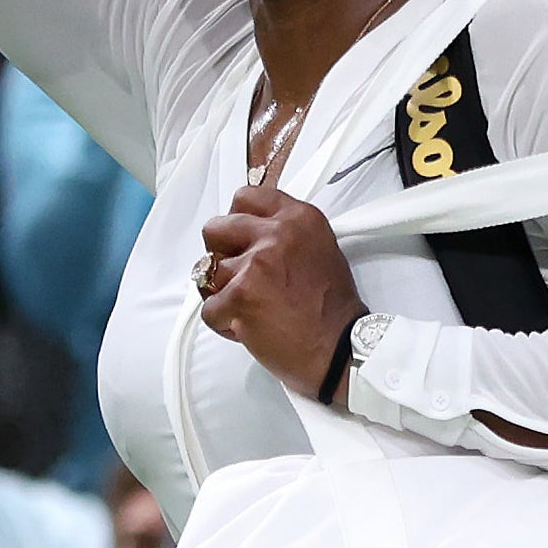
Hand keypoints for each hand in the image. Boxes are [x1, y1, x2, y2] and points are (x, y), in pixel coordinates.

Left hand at [194, 182, 364, 395]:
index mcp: (298, 218)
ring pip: (209, 272)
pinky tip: (250, 326)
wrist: (339, 350)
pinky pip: (209, 308)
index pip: (246, 197)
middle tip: (238, 274)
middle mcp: (277, 234)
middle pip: (216, 228)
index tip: (238, 236)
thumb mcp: (320, 251)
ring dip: (224, 293)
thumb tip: (254, 231)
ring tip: (252, 308)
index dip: (236, 219)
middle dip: (220, 254)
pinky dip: (223, 322)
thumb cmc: (332, 310)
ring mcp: (256, 264)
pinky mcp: (240, 296)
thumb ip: (285, 235)